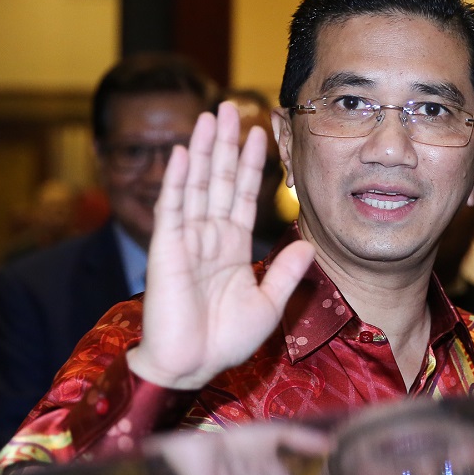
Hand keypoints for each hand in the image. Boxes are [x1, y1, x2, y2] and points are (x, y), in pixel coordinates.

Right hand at [128, 102, 314, 389]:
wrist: (192, 367)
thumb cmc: (225, 341)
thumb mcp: (268, 304)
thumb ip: (285, 272)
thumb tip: (307, 242)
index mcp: (232, 247)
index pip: (244, 195)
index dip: (252, 165)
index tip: (262, 135)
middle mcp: (209, 237)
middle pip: (219, 180)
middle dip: (225, 144)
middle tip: (231, 107)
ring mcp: (186, 240)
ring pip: (196, 185)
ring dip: (202, 150)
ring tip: (210, 116)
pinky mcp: (166, 250)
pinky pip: (172, 208)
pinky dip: (177, 180)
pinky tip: (183, 153)